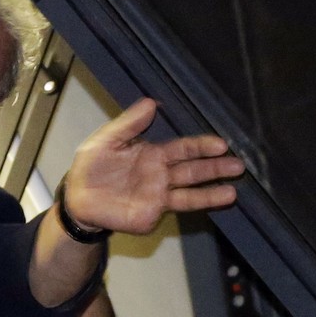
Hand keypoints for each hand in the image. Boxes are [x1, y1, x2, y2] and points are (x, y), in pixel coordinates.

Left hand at [65, 98, 244, 233]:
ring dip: (212, 191)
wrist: (77, 200)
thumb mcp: (106, 140)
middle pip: (193, 170)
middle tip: (238, 165)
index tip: (221, 144)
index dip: (201, 146)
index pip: (182, 149)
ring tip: (234, 190)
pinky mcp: (152, 214)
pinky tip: (210, 203)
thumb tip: (152, 102)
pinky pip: (175, 209)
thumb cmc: (90, 167)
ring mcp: (159, 196)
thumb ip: (129, 124)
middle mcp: (161, 175)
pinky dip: (196, 205)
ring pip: (190, 192)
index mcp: (152, 154)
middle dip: (215, 167)